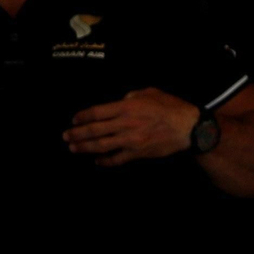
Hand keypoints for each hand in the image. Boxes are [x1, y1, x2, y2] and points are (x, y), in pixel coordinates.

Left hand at [64, 88, 198, 165]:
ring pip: (102, 146)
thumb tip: (119, 102)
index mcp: (127, 107)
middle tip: (66, 136)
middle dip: (78, 134)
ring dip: (85, 148)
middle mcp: (126, 124)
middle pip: (95, 130)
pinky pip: (117, 159)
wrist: (187, 128)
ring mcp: (131, 141)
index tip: (74, 119)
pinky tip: (97, 161)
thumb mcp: (149, 92)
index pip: (98, 112)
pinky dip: (106, 161)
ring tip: (73, 148)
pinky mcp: (138, 153)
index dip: (83, 116)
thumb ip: (131, 97)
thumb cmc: (170, 107)